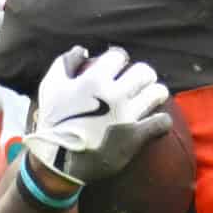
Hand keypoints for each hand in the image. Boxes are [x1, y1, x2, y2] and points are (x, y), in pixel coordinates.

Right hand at [22, 46, 170, 186]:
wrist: (58, 162)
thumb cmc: (52, 122)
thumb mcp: (50, 87)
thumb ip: (65, 63)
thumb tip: (83, 50)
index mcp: (94, 80)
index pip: (119, 56)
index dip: (119, 60)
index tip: (117, 68)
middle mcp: (113, 94)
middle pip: (144, 71)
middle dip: (143, 75)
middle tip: (140, 83)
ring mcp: (126, 115)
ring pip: (158, 92)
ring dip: (157, 93)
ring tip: (152, 98)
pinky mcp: (135, 136)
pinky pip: (161, 122)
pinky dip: (161, 121)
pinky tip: (156, 122)